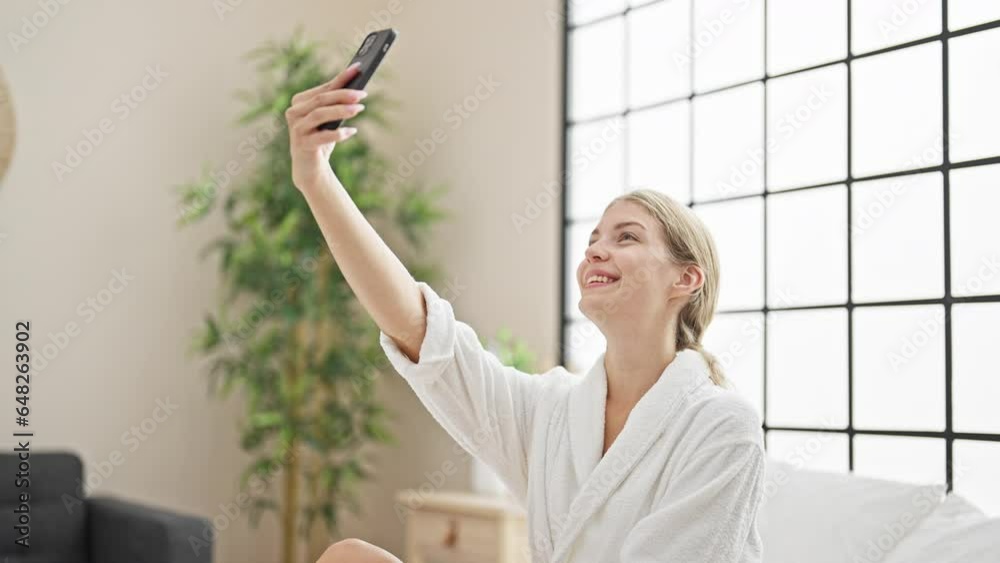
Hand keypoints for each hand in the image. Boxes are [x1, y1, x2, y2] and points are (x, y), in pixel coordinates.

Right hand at [285, 61, 367, 190]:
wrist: (310, 168)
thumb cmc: (322, 139)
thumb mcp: (329, 120)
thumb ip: (336, 104)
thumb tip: (357, 87)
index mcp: (299, 102)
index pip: (324, 88)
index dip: (341, 79)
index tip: (358, 69)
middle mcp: (294, 113)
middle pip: (321, 99)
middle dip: (344, 95)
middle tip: (363, 94)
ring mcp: (296, 129)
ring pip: (319, 114)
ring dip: (342, 110)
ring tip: (360, 108)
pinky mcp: (302, 145)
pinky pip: (322, 136)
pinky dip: (339, 133)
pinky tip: (353, 131)